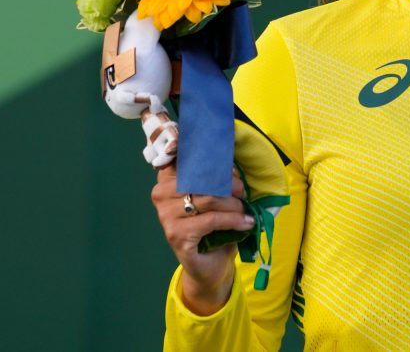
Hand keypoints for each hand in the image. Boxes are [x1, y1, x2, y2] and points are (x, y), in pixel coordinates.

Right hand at [151, 162, 252, 313]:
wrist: (211, 263)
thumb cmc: (214, 225)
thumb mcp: (216, 195)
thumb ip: (216, 175)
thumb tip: (231, 155)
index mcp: (168, 179)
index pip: (179, 155)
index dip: (197, 149)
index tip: (215, 147)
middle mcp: (161, 194)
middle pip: (201, 177)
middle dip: (229, 183)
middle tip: (243, 192)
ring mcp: (165, 216)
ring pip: (209, 199)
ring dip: (234, 204)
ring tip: (246, 209)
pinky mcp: (176, 234)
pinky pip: (212, 220)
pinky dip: (234, 220)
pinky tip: (247, 223)